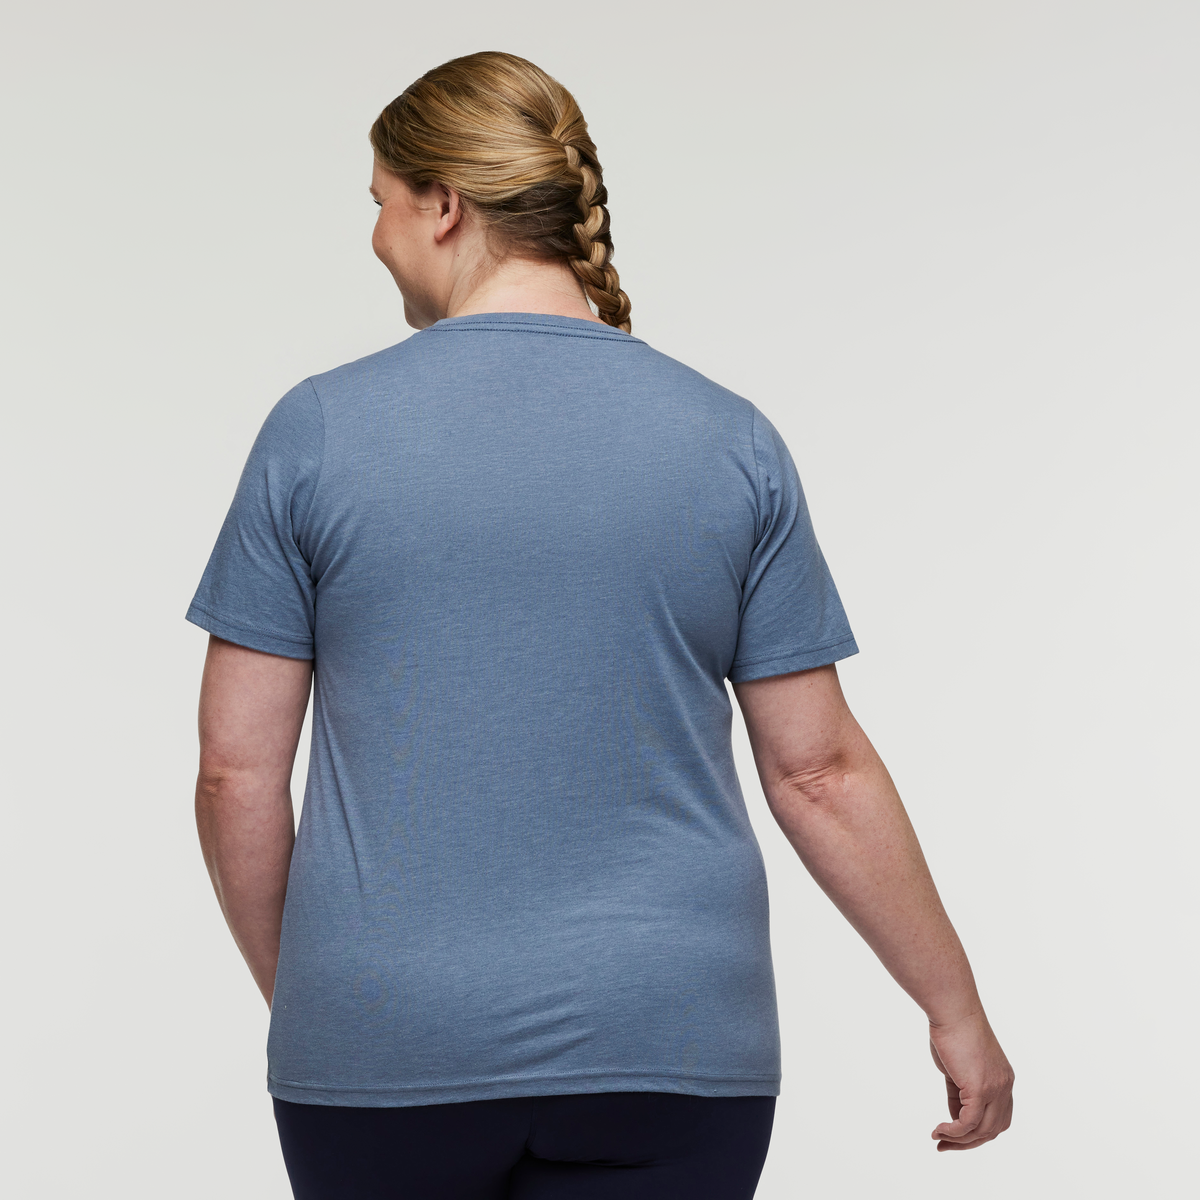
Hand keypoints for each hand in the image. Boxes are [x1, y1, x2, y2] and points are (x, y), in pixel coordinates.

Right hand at [928, 1010, 1013, 1150]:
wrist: (952, 1009)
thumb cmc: (952, 1030)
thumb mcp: (958, 1067)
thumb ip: (960, 1092)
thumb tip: (955, 1115)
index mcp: (1003, 1079)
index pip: (998, 1118)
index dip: (979, 1131)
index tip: (955, 1134)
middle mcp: (1005, 1086)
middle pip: (993, 1130)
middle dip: (968, 1143)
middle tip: (944, 1145)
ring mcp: (995, 1089)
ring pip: (982, 1131)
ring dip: (958, 1140)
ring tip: (938, 1138)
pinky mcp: (980, 1089)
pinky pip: (969, 1123)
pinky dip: (954, 1131)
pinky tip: (939, 1130)